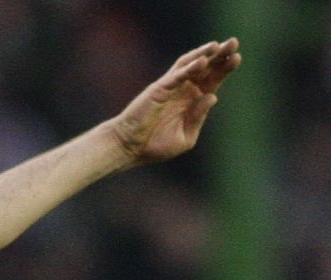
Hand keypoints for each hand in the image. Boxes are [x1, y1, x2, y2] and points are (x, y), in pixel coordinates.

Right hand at [111, 38, 240, 165]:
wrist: (129, 148)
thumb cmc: (155, 145)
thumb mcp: (185, 137)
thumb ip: (199, 117)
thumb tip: (212, 96)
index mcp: (193, 100)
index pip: (213, 79)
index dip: (225, 68)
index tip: (237, 58)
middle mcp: (184, 90)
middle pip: (206, 68)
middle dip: (220, 55)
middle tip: (234, 42)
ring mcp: (171, 87)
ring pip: (190, 65)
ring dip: (204, 54)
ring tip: (218, 45)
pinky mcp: (159, 89)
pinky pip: (176, 76)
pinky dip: (188, 68)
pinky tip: (201, 61)